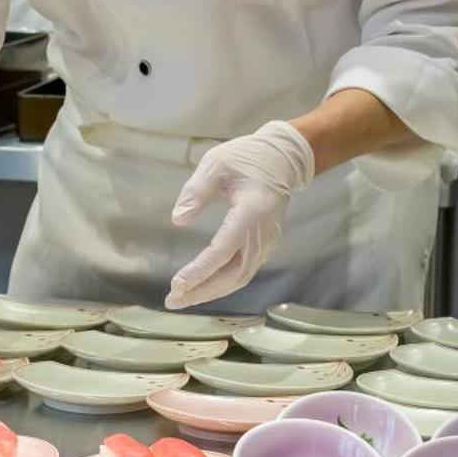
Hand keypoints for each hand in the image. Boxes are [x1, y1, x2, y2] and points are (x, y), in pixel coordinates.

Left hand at [167, 120, 315, 310]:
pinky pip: (244, 272)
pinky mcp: (265, 245)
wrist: (284, 158)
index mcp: (251, 212)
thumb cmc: (248, 157)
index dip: (200, 270)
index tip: (177, 284)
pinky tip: (203, 288)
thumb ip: (197, 190)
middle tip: (173, 300)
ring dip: (211, 292)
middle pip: (233, 274)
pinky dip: (223, 284)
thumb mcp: (216, 162)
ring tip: (182, 299)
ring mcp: (267, 242)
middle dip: (202, 291)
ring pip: (240, 278)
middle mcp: (262, 234)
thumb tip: (179, 220)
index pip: (224, 250)